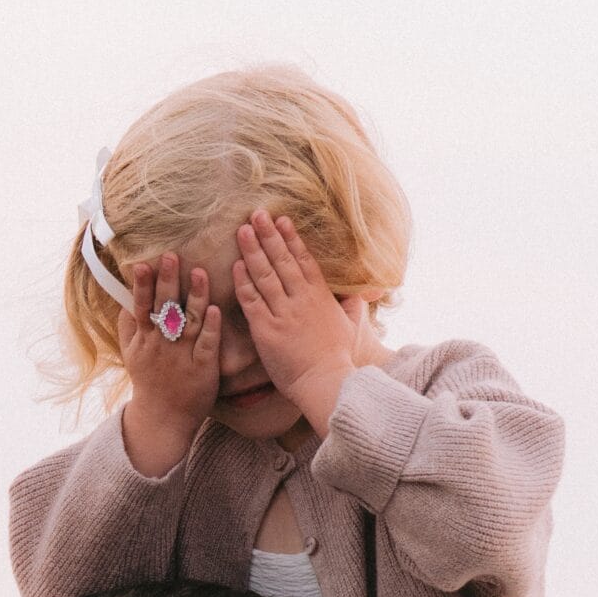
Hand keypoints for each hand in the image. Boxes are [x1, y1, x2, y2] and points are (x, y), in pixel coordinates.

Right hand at [118, 254, 221, 473]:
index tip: (143, 264)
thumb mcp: (131, 355)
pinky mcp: (203, 369)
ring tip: (200, 272)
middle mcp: (162, 345)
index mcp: (145, 340)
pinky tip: (214, 310)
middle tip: (172, 256)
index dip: (142, 286)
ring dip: (194, 297)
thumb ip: (128, 327)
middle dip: (167, 282)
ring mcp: (182, 357)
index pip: (141, 307)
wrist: (163, 419)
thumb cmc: (149, 382)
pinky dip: (210, 328)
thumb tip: (126, 301)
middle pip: (164, 309)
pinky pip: (206, 346)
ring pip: (188, 323)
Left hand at [232, 211, 384, 434]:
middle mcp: (301, 299)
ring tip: (242, 230)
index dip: (291, 238)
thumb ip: (352, 307)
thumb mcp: (351, 327)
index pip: (304, 260)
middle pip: (282, 260)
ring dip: (252, 250)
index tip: (281, 219)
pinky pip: (252, 300)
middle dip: (268, 235)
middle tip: (256, 214)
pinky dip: (243, 282)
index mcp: (321, 296)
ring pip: (265, 275)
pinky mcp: (267, 330)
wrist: (327, 382)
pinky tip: (236, 266)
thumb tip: (361, 297)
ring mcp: (283, 313)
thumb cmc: (338, 359)